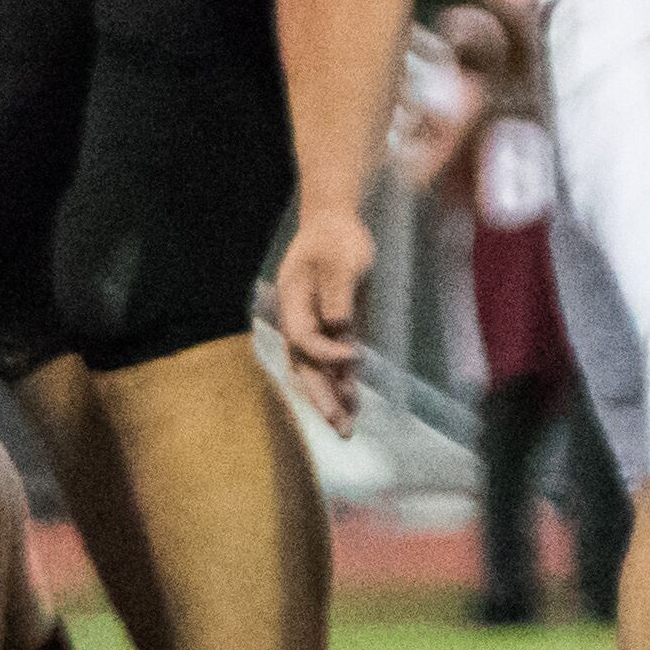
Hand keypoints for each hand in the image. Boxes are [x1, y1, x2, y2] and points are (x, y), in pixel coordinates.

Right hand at [270, 202, 373, 421]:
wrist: (335, 222)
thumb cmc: (336, 237)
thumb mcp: (341, 260)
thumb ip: (338, 296)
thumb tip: (338, 328)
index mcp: (293, 302)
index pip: (303, 339)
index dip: (327, 353)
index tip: (356, 355)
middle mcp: (299, 320)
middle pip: (304, 365)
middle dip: (321, 398)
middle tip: (339, 426)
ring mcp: (315, 325)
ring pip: (317, 370)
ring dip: (331, 398)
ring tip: (347, 426)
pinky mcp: (334, 327)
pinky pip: (334, 362)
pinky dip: (342, 383)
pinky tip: (354, 403)